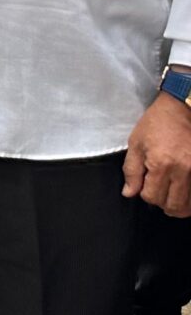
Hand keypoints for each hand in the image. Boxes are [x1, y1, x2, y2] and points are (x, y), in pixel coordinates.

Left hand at [125, 94, 190, 216]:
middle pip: (174, 205)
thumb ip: (131, 171)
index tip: (145, 185)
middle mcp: (183, 171)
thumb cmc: (157, 124)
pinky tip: (185, 192)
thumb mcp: (136, 144)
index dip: (145, 194)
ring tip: (173, 197)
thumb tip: (129, 193)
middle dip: (163, 204)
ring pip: (190, 204)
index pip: (152, 196)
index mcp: (161, 164)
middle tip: (160, 194)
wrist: (183, 108)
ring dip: (180, 205)